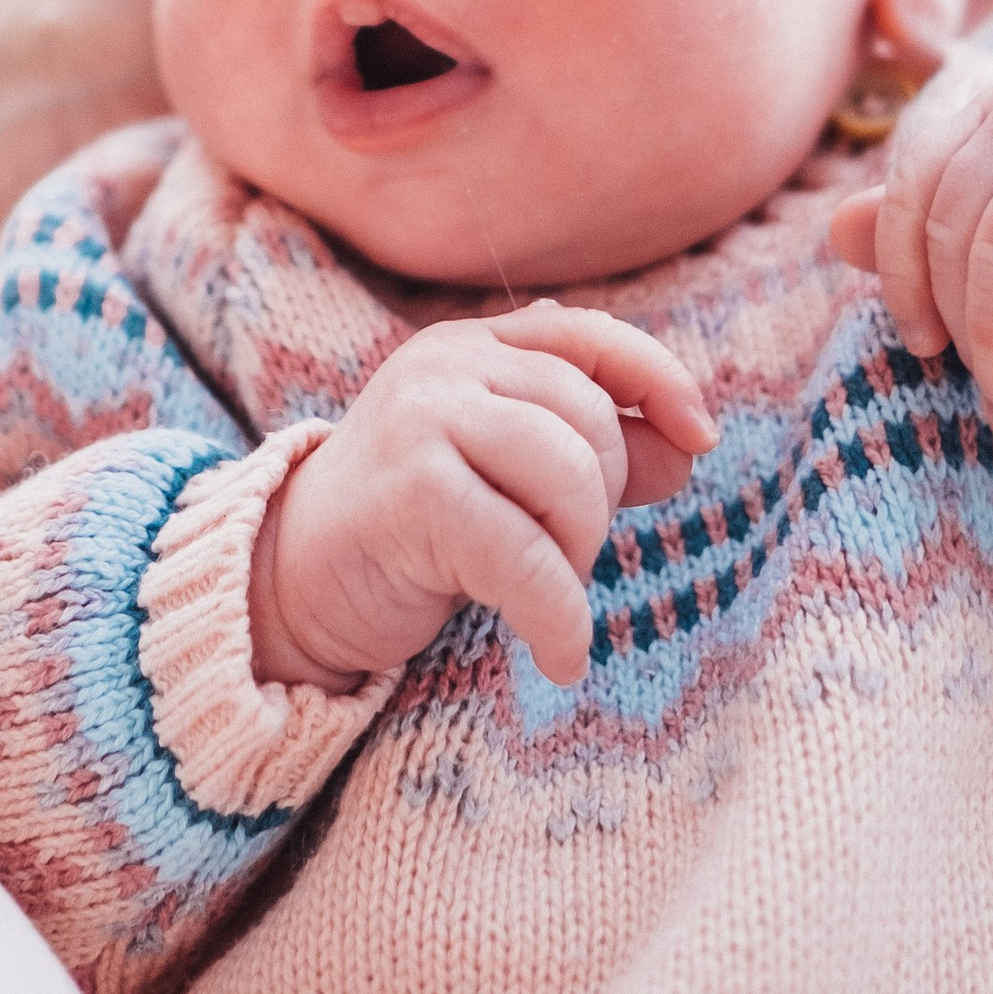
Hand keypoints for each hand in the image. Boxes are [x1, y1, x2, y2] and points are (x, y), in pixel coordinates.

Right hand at [249, 303, 716, 690]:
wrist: (292, 583)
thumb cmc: (413, 530)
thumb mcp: (506, 477)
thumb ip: (590, 454)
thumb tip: (686, 447)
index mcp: (473, 348)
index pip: (589, 335)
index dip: (657, 377)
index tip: (700, 438)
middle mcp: (446, 364)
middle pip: (589, 418)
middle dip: (601, 505)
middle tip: (561, 560)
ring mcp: (423, 418)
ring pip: (568, 476)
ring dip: (578, 555)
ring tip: (546, 595)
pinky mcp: (412, 491)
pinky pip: (527, 555)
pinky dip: (559, 618)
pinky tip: (559, 658)